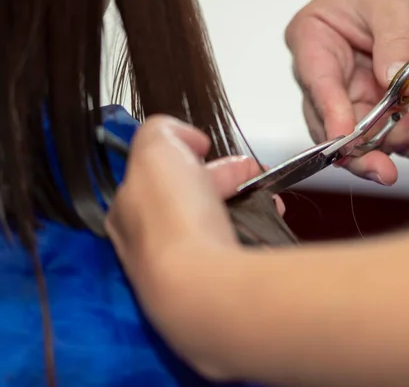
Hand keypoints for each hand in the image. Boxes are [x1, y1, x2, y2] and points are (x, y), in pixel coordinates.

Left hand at [105, 115, 283, 269]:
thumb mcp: (156, 147)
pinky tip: (266, 228)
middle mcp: (150, 244)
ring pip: (218, 225)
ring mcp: (181, 270)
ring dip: (246, 205)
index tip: (211, 149)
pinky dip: (253, 234)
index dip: (189, 155)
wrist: (201, 285)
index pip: (159, 174)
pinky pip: (235, 251)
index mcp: (127, 210)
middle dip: (228, 180)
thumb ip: (163, 130)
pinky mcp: (211, 289)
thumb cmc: (173, 217)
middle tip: (256, 176)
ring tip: (271, 203)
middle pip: (193, 199)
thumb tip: (187, 140)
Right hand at [285, 0, 408, 184]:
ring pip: (361, 137)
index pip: (316, 83)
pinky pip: (389, 134)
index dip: (331, 114)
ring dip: (393, 144)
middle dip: (359, 149)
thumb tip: (391, 81)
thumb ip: (393, 44)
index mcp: (314, 39)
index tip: (347, 138)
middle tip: (383, 169)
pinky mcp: (379, 106)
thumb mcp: (394, 4)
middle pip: (331, 123)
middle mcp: (328, 72)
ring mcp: (354, 92)